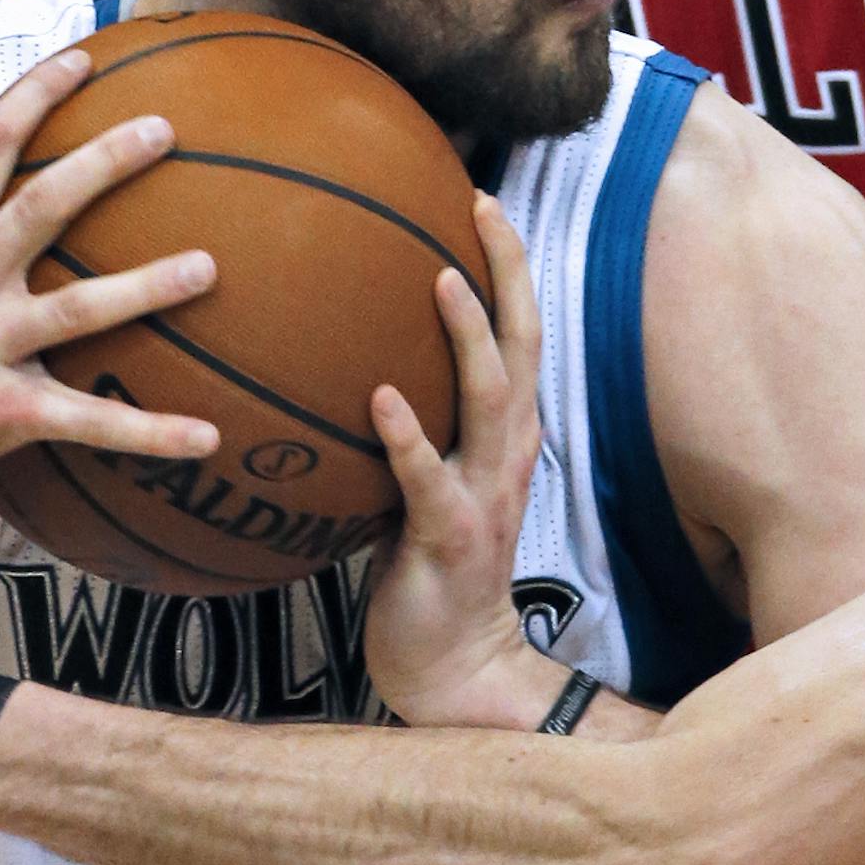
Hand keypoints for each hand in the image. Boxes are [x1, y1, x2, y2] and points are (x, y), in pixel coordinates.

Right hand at [0, 48, 219, 535]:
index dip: (34, 95)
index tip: (81, 59)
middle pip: (45, 205)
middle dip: (106, 161)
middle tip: (164, 128)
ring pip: (81, 308)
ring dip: (150, 287)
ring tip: (209, 267)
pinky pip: (91, 423)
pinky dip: (152, 432)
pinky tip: (210, 437)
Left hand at [365, 196, 562, 729]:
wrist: (454, 668)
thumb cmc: (427, 568)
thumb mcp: (423, 481)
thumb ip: (404, 423)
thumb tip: (340, 360)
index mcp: (507, 434)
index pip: (520, 331)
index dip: (509, 264)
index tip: (482, 197)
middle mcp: (510, 451)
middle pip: (524, 343)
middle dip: (508, 270)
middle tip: (483, 202)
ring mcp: (488, 492)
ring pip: (492, 398)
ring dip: (468, 336)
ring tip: (442, 277)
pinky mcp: (452, 537)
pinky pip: (428, 478)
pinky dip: (408, 435)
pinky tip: (380, 397)